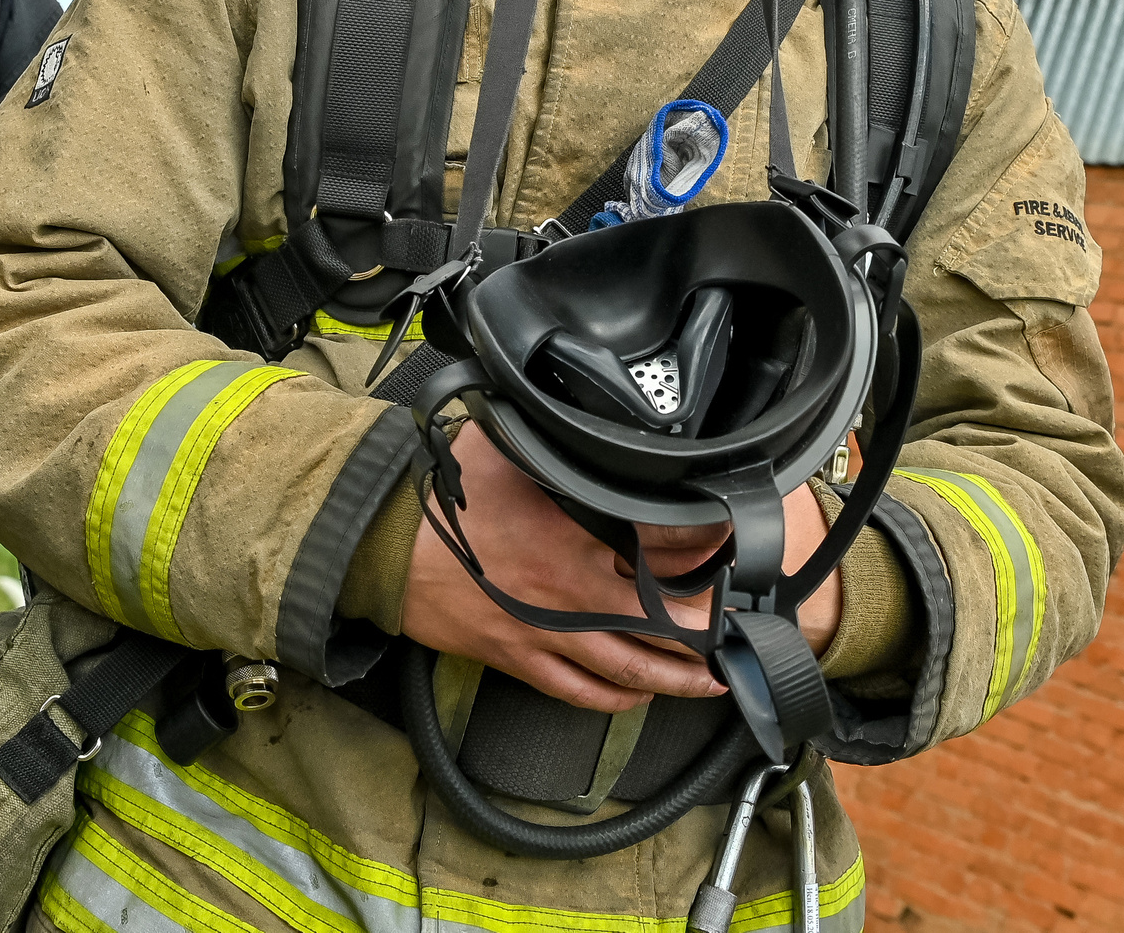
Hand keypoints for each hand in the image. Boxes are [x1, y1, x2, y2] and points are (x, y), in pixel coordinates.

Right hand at [399, 424, 844, 710]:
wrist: (385, 543)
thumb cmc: (443, 492)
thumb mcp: (512, 447)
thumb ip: (561, 444)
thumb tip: (593, 425)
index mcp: (577, 536)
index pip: (664, 553)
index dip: (707, 556)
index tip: (733, 551)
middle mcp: (572, 594)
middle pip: (661, 626)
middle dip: (705, 633)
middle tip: (738, 632)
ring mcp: (547, 634)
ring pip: (629, 671)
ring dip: (676, 679)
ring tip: (710, 679)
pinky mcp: (518, 658)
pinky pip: (578, 692)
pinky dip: (615, 699)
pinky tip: (637, 696)